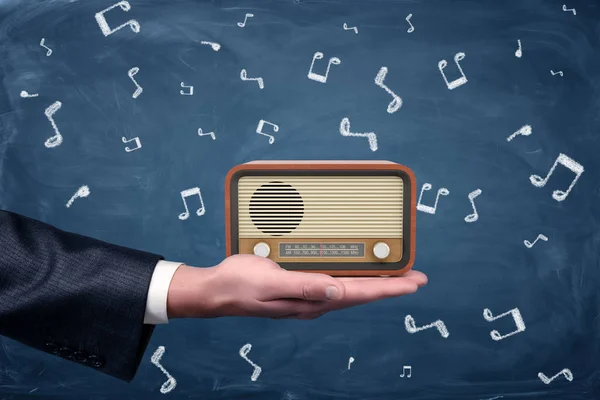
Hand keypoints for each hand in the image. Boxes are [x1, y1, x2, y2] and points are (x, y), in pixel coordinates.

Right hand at [167, 254, 426, 319]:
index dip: (388, 288)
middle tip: (416, 277)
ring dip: (375, 282)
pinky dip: (353, 277)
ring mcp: (308, 296)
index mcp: (311, 300)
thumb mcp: (271, 282)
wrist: (218, 291)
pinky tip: (356, 272)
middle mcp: (315, 300)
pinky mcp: (301, 288)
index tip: (413, 282)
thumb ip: (303, 286)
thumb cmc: (241, 284)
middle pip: (360, 292)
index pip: (358, 293)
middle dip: (389, 286)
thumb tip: (336, 290)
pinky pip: (335, 282)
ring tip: (395, 276)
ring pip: (350, 289)